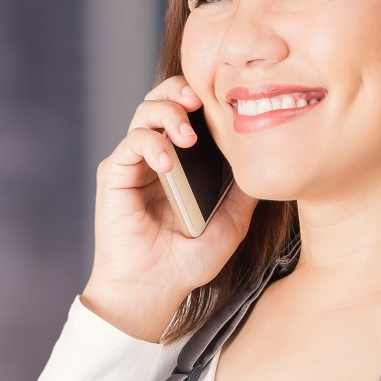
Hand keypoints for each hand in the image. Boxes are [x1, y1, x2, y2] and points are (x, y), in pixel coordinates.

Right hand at [80, 77, 257, 340]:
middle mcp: (156, 156)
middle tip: (200, 102)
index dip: (203, 98)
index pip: (189, 112)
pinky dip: (150, 144)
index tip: (227, 100)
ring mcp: (134, 164)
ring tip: (186, 136)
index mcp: (182, 162)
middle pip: (162, 100)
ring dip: (167, 113)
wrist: (155, 289)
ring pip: (144, 113)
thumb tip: (266, 160)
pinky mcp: (115, 176)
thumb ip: (244, 191)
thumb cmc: (187, 261)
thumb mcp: (232, 223)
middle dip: (180, 91)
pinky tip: (167, 163)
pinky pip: (130, 143)